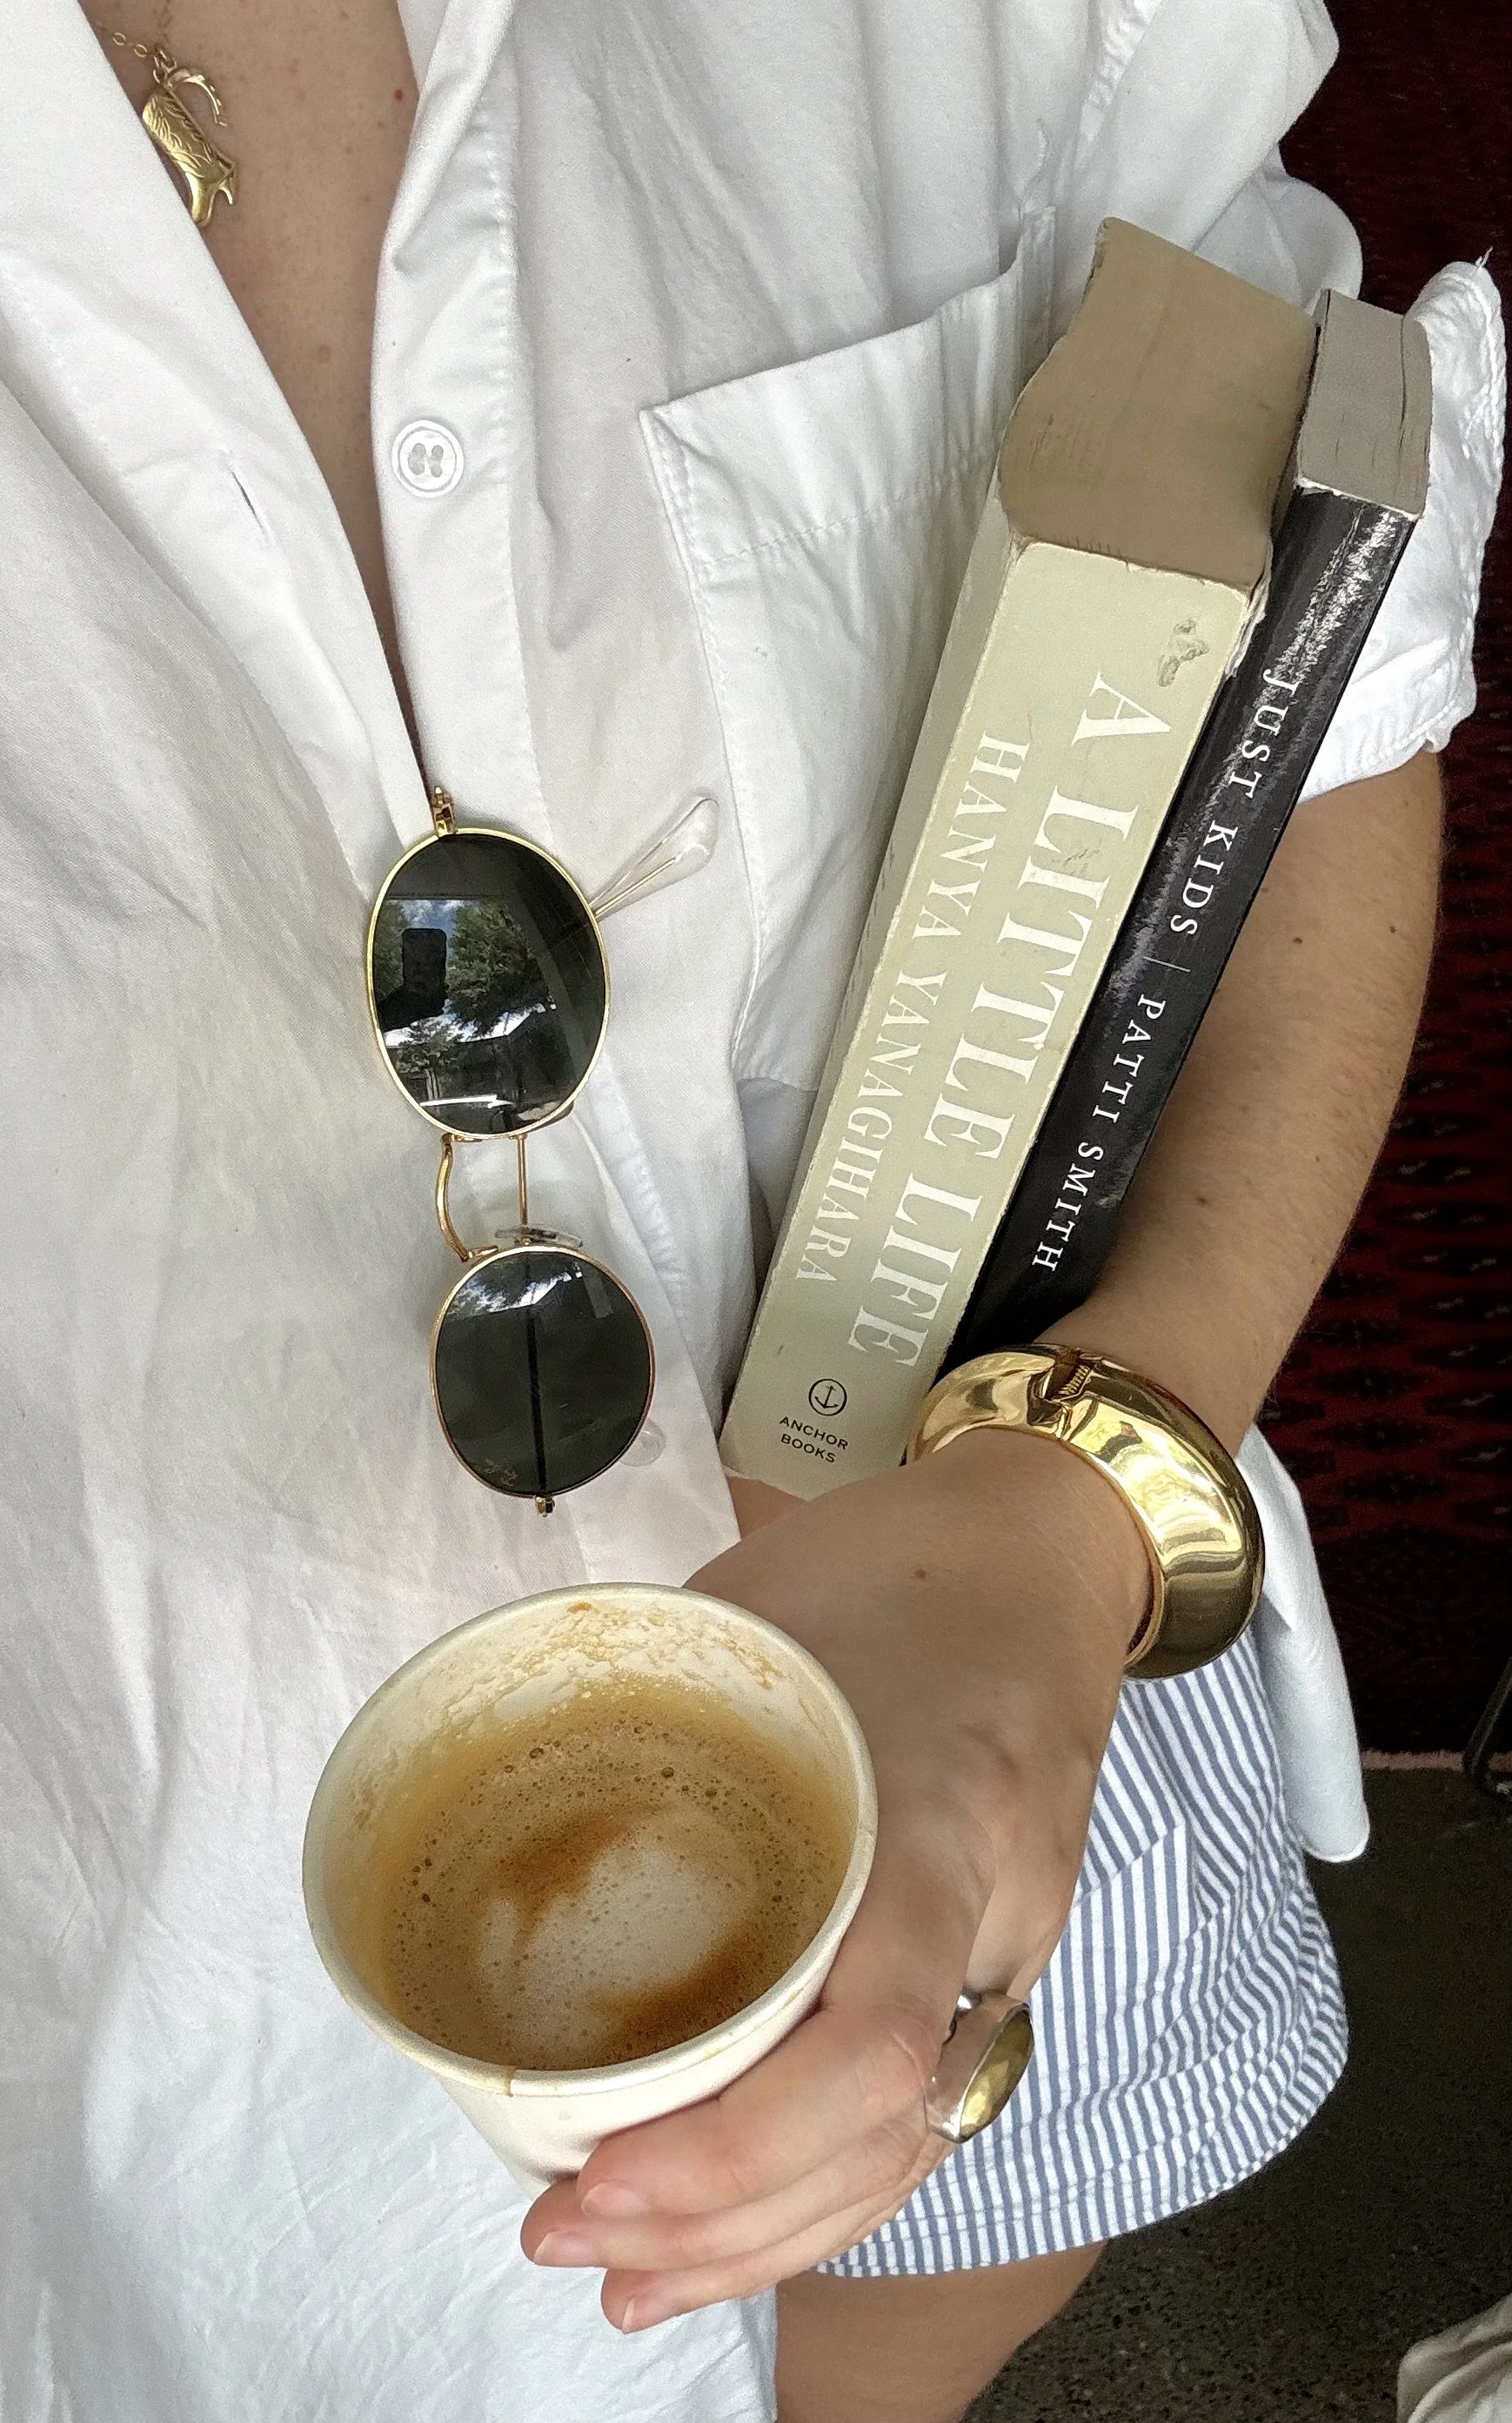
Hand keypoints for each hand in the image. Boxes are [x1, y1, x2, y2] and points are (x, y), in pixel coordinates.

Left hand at [521, 1429, 1145, 2329]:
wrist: (1046, 1549)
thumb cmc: (899, 1558)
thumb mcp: (759, 1600)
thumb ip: (655, 1701)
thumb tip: (493, 1780)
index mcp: (939, 1809)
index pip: (871, 2040)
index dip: (740, 2144)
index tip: (605, 2175)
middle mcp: (993, 1902)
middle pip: (884, 2132)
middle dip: (722, 2220)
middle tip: (565, 2234)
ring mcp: (1010, 1940)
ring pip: (909, 2147)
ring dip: (765, 2236)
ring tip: (628, 2280)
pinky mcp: (996, 1957)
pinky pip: (923, 2108)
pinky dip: (826, 2185)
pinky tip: (739, 2226)